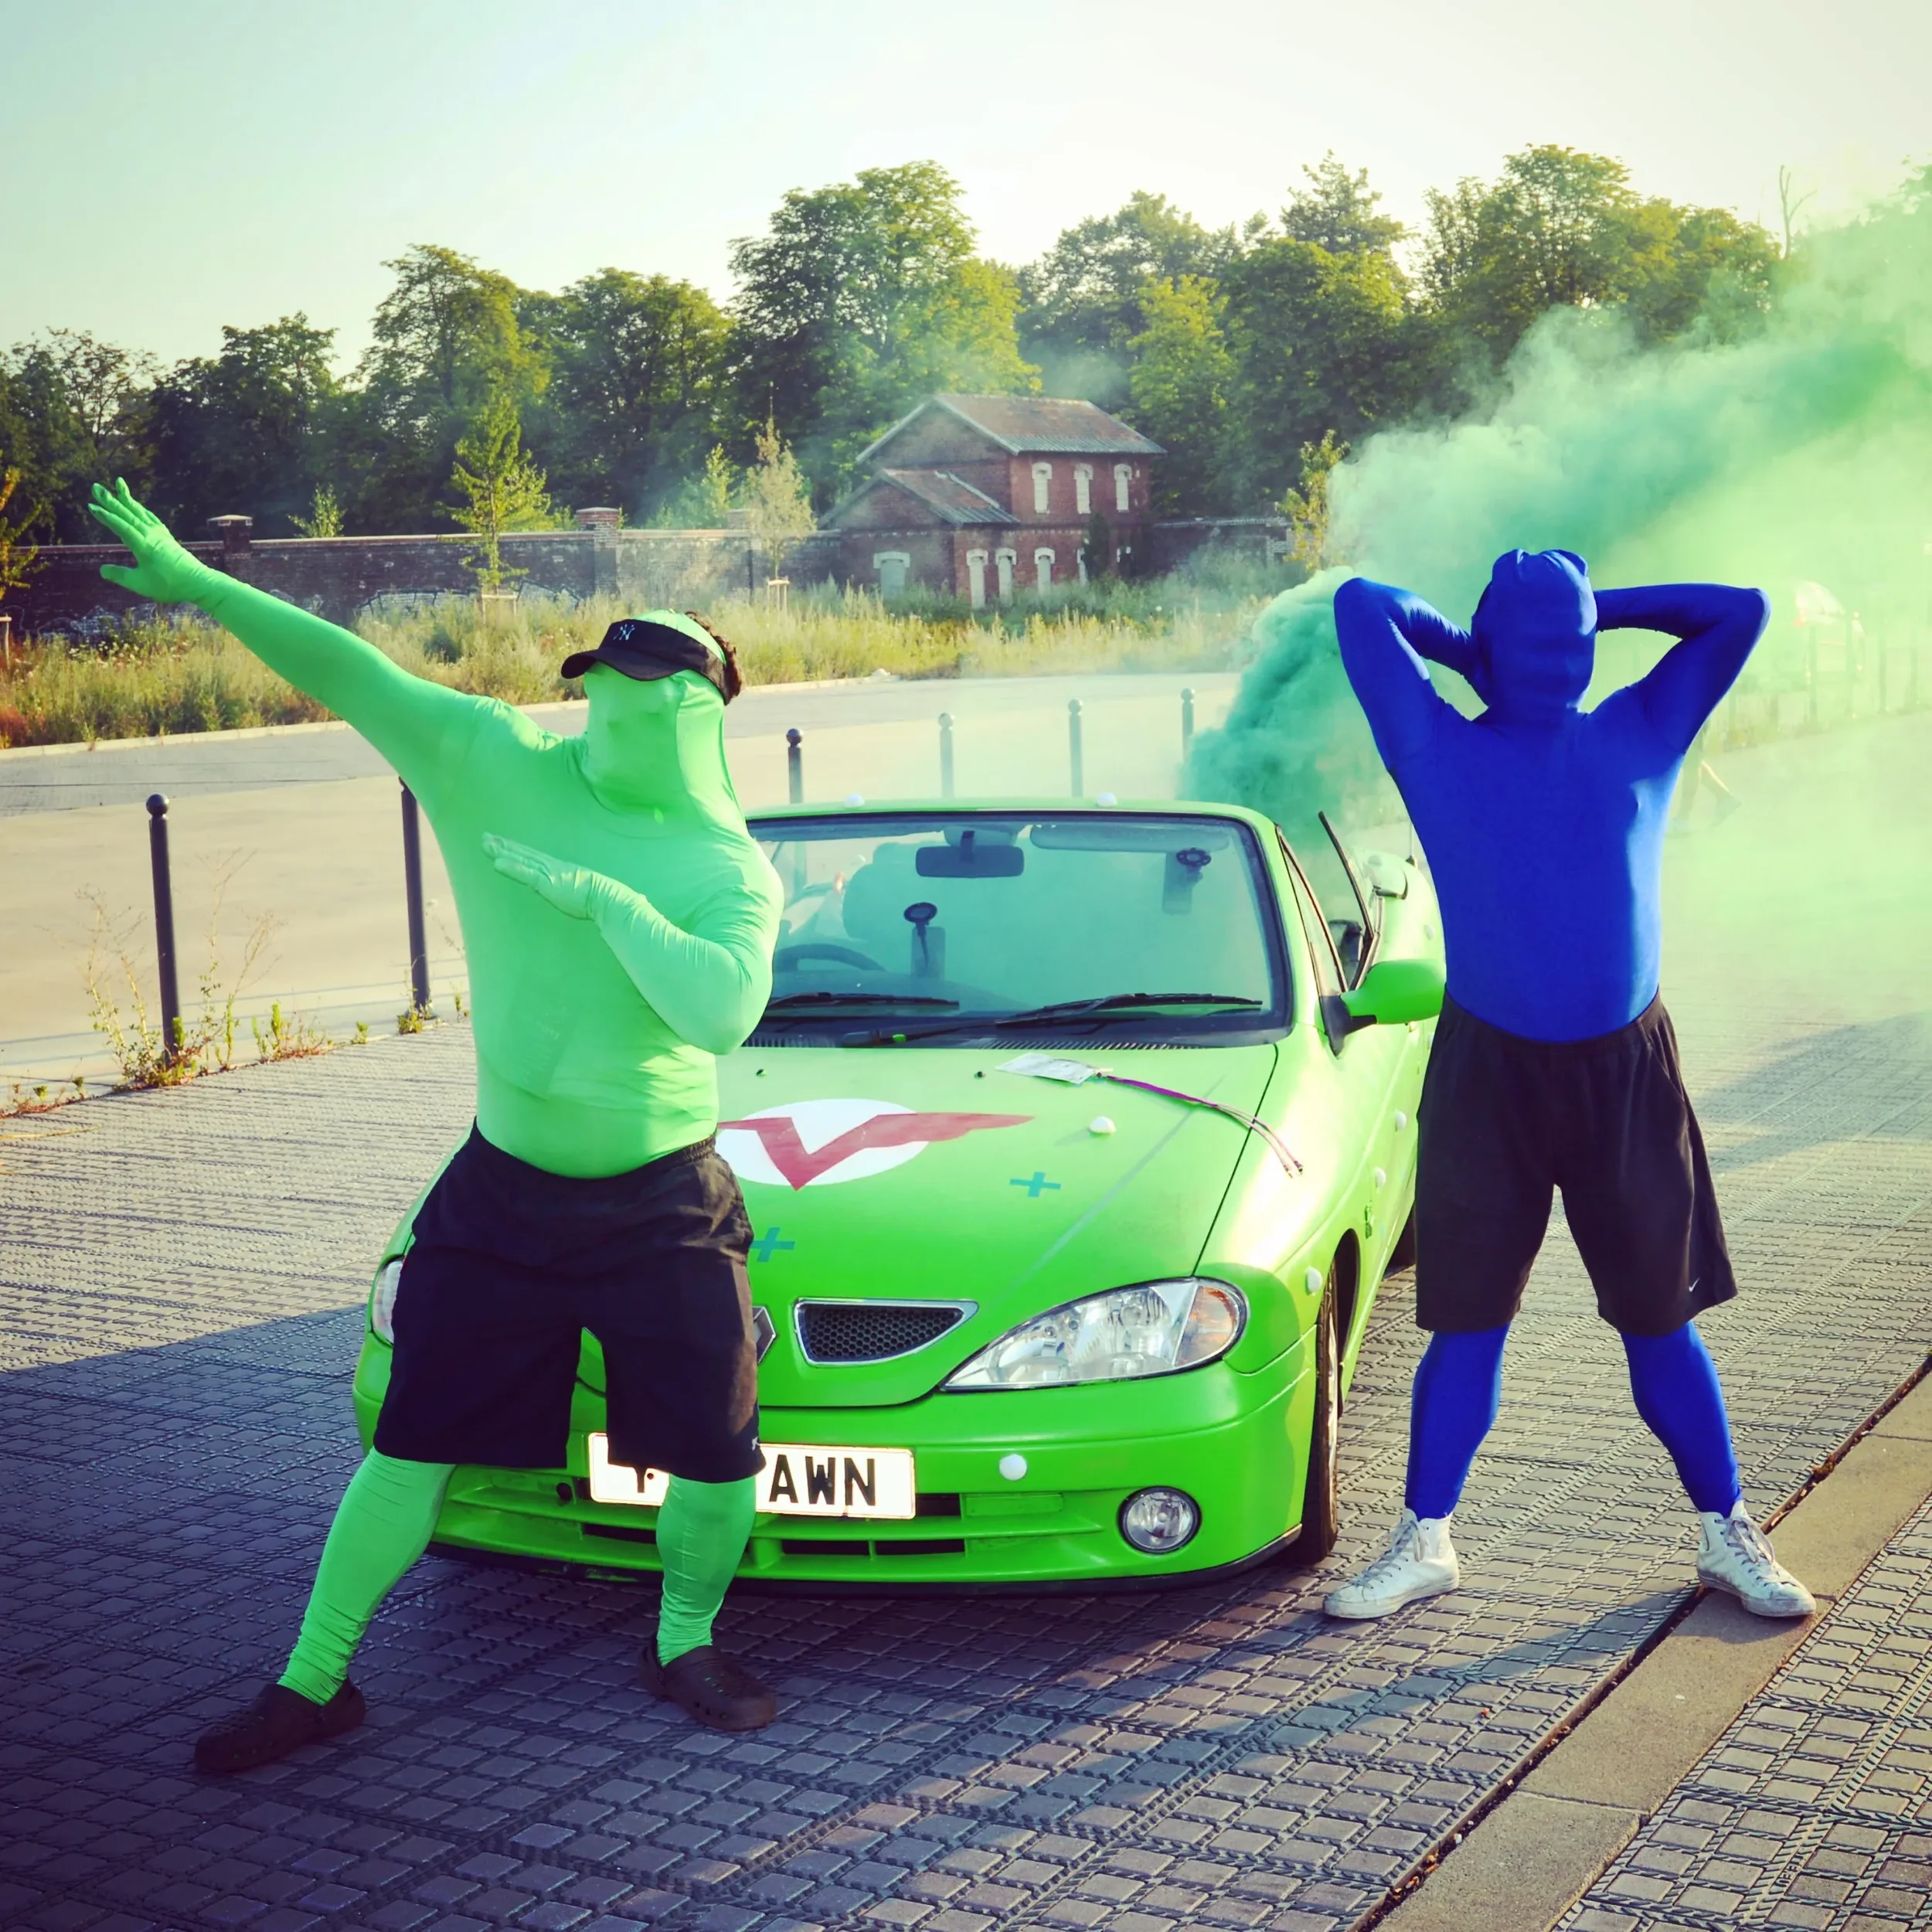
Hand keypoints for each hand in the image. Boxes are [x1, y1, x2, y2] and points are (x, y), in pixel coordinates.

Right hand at [87, 480, 219, 604]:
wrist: (198, 582)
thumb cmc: (169, 585)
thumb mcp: (140, 583)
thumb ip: (120, 575)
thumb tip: (101, 570)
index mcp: (142, 545)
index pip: (120, 526)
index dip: (105, 516)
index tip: (91, 506)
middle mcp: (151, 534)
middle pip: (128, 513)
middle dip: (110, 499)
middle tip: (96, 487)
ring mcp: (160, 534)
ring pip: (140, 512)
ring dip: (127, 498)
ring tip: (118, 484)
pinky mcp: (167, 536)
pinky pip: (151, 517)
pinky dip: (141, 509)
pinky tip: (137, 506)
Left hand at [485, 833, 603, 918]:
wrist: (607, 899)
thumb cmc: (598, 898)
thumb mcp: (576, 891)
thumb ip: (562, 888)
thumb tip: (547, 890)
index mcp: (559, 868)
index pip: (533, 857)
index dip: (516, 849)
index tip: (501, 842)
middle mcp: (552, 866)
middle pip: (524, 853)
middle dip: (504, 845)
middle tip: (486, 837)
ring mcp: (549, 873)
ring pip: (521, 859)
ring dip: (502, 851)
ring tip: (486, 844)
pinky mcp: (548, 883)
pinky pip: (526, 873)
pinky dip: (511, 867)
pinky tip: (497, 862)